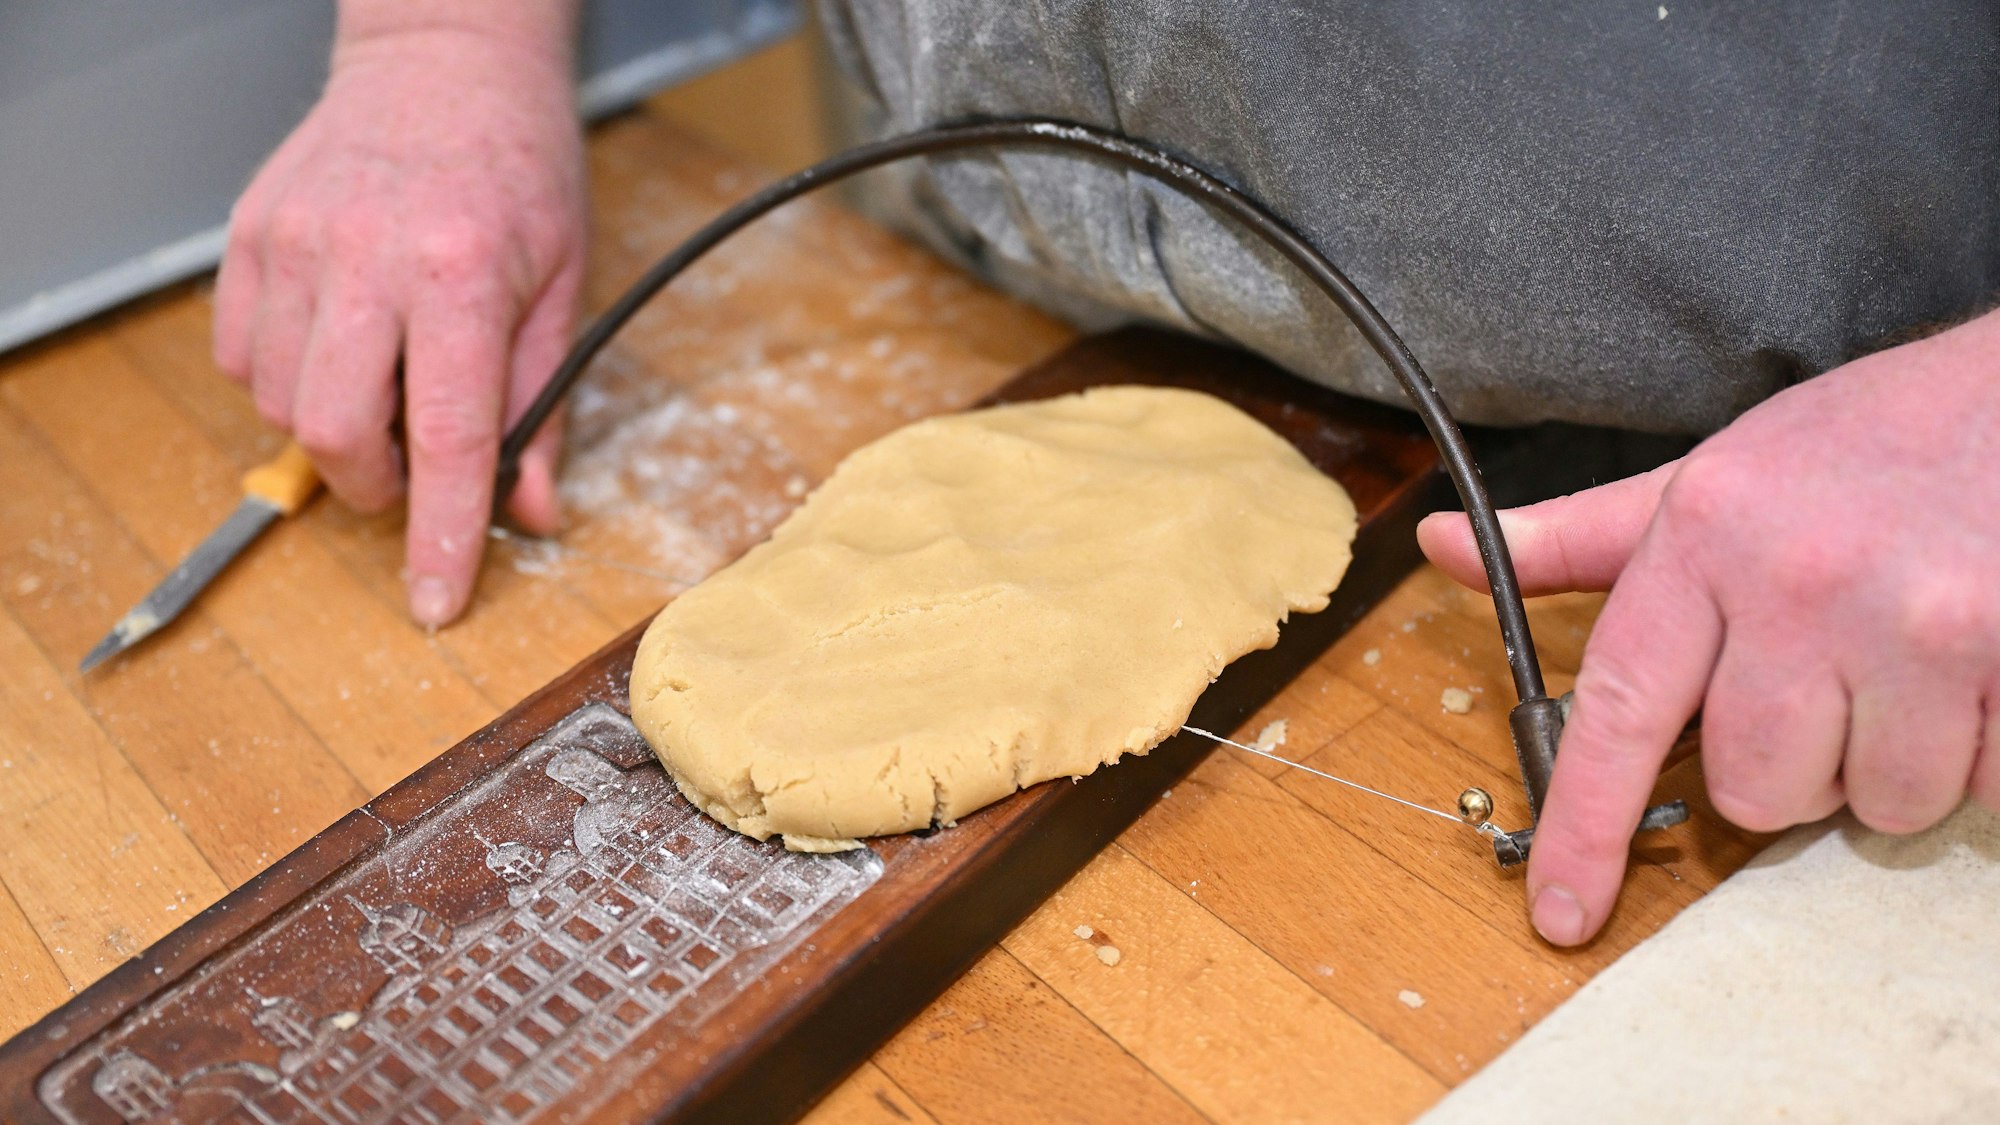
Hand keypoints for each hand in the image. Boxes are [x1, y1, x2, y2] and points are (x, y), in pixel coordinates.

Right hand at [214, 2, 584, 625]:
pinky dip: (280, 380)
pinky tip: (337, 346)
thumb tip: (530, 514)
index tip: (435, 600)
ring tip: (383, 383)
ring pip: (276, 401)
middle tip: (410, 468)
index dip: (438, 532)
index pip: (447, 435)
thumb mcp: (564, 287)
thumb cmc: (519, 169)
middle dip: (372, 485)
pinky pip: (237, 353)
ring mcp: (295, 240)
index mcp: (463, 274)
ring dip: (330, 430)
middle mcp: (368, 256)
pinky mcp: (249, 232)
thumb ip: (543, 408)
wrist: (446, 64)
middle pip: (332, 431)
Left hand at [1419, 309, 1999, 944]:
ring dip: (1897, 761)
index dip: (1583, 824)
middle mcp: (1801, 585)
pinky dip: (1984, 754)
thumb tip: (1440, 548)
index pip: (1619, 711)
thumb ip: (1580, 539)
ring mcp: (1917, 624)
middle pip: (1757, 792)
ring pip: (1878, 802)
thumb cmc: (1868, 442)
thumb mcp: (1710, 476)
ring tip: (1916, 662)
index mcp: (1705, 539)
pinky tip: (1981, 671)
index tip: (1561, 909)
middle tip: (1831, 681)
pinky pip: (1983, 788)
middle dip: (1793, 766)